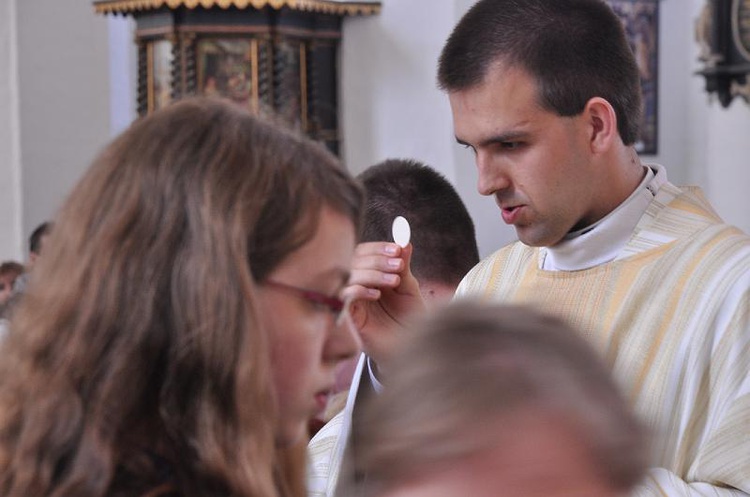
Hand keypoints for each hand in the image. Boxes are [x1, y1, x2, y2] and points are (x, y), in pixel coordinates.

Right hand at [343, 242, 424, 364]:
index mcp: (369, 273)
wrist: (409, 347)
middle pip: (354, 260)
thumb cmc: (408, 318)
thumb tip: (405, 241)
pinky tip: (377, 295)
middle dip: (378, 259)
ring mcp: (351, 299)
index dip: (379, 248)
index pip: (364, 252)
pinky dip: (359, 290)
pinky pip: (344, 296)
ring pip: (349, 276)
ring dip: (372, 273)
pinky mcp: (347, 316)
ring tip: (395, 280)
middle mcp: (357, 283)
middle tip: (399, 264)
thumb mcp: (408, 288)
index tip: (398, 249)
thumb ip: (403, 266)